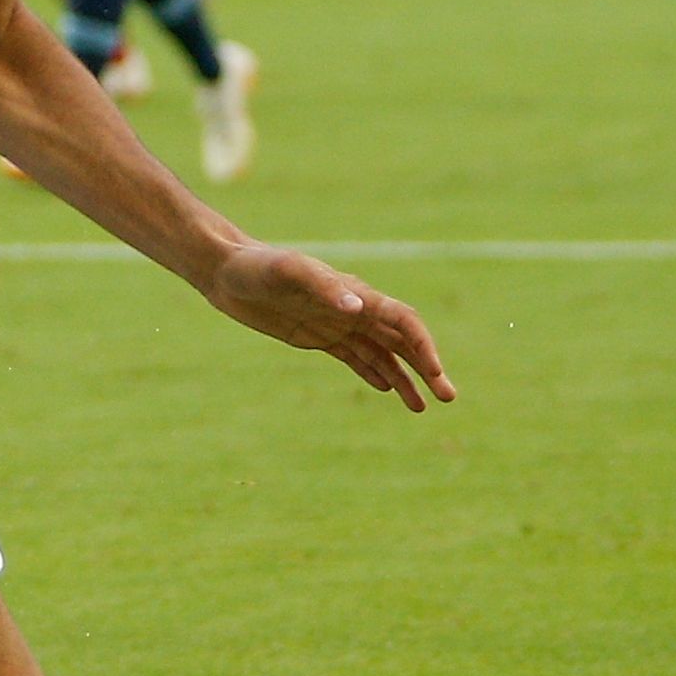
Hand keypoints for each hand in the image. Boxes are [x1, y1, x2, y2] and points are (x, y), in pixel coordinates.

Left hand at [203, 243, 454, 411]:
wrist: (227, 271)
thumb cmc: (258, 267)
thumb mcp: (288, 273)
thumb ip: (324, 287)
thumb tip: (359, 308)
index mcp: (355, 293)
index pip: (402, 320)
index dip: (423, 346)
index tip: (436, 374)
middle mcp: (353, 308)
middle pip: (402, 340)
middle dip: (427, 367)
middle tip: (448, 397)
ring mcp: (338, 323)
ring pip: (383, 354)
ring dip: (406, 378)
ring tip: (422, 408)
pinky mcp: (318, 336)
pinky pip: (356, 357)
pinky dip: (375, 373)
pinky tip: (388, 390)